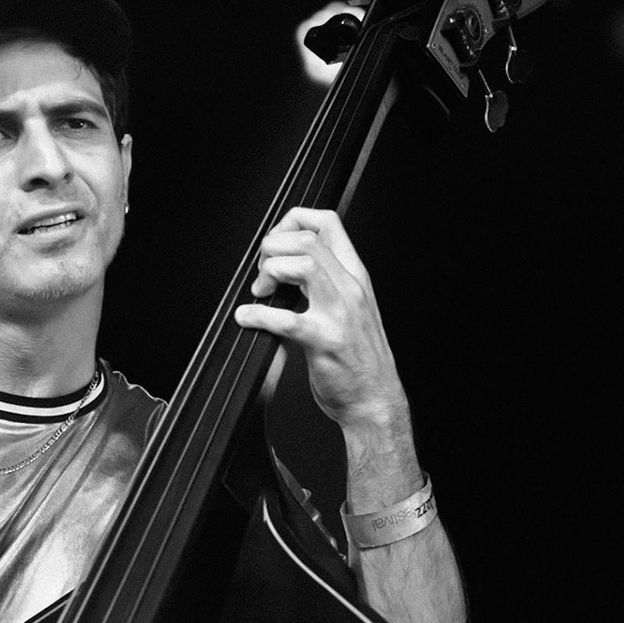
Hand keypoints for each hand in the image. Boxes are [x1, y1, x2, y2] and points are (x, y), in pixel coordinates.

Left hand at [232, 207, 405, 431]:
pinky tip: (248, 319)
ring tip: (261, 293)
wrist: (376, 400)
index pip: (327, 222)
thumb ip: (325, 281)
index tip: (275, 244)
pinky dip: (256, 315)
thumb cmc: (359, 356)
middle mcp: (350, 288)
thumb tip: (285, 263)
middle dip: (273, 248)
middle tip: (263, 275)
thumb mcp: (350, 306)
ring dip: (269, 272)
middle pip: (307, 239)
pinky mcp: (324, 341)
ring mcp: (340, 314)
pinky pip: (284, 319)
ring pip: (301, 265)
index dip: (291, 222)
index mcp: (355, 276)